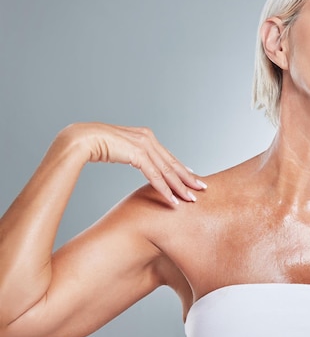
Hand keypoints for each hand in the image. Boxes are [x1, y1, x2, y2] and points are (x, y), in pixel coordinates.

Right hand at [58, 122, 205, 204]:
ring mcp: (144, 145)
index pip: (167, 156)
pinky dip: (165, 189)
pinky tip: (173, 200)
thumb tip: (133, 158)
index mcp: (145, 136)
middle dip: (188, 178)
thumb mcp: (118, 149)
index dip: (181, 168)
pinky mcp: (137, 154)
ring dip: (180, 187)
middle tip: (202, 188)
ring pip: (167, 171)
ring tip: (191, 199)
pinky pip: (155, 176)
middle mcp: (148, 139)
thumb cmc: (94, 144)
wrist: (80, 138)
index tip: (193, 177)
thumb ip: (130, 153)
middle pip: (172, 163)